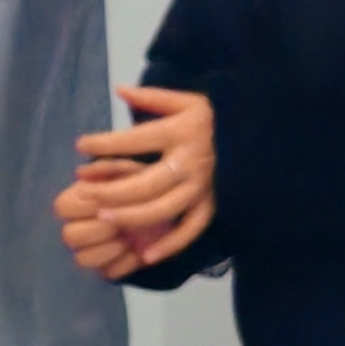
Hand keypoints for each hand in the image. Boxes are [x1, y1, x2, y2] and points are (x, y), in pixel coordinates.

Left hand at [53, 84, 215, 280]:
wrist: (263, 135)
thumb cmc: (218, 118)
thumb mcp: (189, 100)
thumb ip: (153, 97)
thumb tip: (119, 90)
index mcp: (181, 132)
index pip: (136, 139)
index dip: (105, 144)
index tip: (80, 146)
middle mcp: (191, 162)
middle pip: (145, 183)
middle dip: (112, 190)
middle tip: (86, 194)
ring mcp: (204, 187)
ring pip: (164, 209)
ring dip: (132, 217)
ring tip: (104, 219)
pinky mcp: (215, 205)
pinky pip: (192, 229)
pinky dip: (171, 244)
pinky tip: (146, 255)